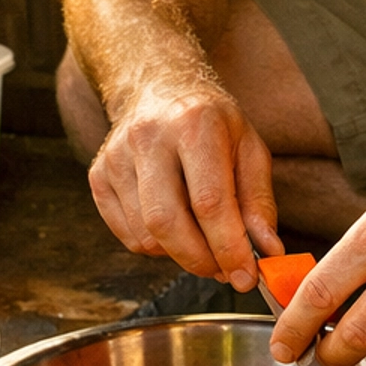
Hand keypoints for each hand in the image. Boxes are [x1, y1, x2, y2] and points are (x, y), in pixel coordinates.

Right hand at [88, 82, 280, 291]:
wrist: (159, 88)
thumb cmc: (211, 123)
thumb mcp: (249, 148)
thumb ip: (259, 201)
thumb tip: (267, 252)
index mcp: (194, 124)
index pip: (209, 201)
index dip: (228, 247)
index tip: (246, 276)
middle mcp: (148, 138)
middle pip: (167, 223)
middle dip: (200, 260)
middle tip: (224, 269)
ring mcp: (116, 157)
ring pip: (145, 236)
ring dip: (179, 255)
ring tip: (202, 242)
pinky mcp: (99, 176)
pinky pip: (127, 235)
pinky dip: (156, 246)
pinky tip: (175, 226)